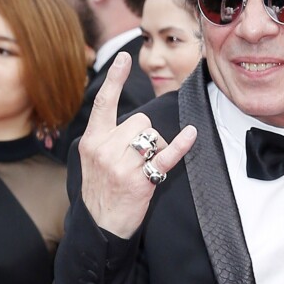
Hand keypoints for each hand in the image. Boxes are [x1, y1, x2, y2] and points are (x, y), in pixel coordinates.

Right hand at [79, 52, 196, 237]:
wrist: (100, 226)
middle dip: (146, 133)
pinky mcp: (141, 180)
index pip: (104, 103)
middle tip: (139, 156)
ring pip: (153, 136)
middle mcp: (104, 149)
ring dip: (157, 147)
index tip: (125, 57)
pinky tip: (191, 134)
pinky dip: (180, 146)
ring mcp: (122, 165)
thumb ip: (107, 136)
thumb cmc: (101, 188)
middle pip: (140, 120)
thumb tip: (135, 120)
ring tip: (145, 167)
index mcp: (92, 140)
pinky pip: (165, 156)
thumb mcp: (93, 158)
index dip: (115, 79)